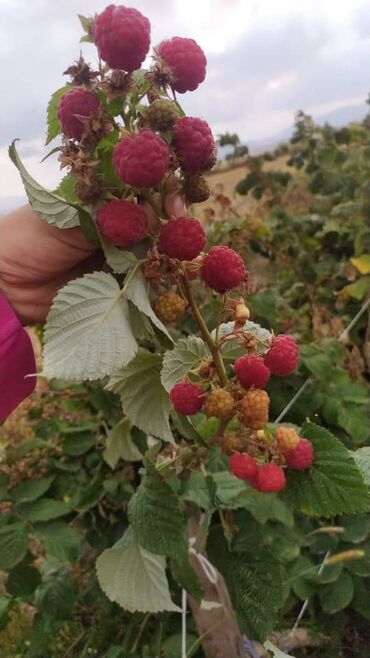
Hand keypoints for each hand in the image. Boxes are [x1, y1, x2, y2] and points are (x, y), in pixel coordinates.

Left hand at [0, 195, 186, 325]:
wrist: (5, 284)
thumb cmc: (28, 239)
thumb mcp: (69, 220)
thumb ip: (110, 218)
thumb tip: (153, 213)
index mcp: (98, 196)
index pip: (139, 187)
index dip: (161, 191)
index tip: (175, 203)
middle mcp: (111, 222)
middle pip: (153, 220)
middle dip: (171, 226)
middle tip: (182, 237)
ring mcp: (114, 253)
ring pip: (151, 250)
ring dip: (165, 255)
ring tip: (175, 261)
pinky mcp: (113, 282)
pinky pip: (142, 279)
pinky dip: (154, 281)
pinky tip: (165, 279)